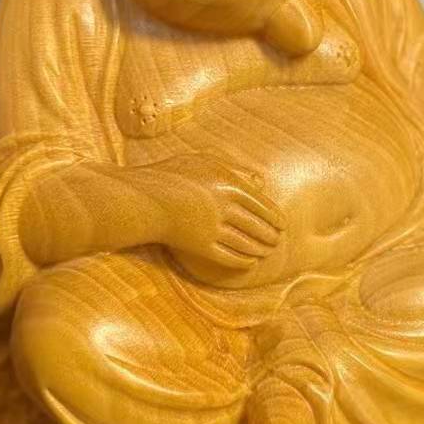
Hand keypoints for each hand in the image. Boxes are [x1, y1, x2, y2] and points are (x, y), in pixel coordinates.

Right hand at [140, 155, 285, 272]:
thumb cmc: (171, 176)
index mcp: (228, 184)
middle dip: (271, 236)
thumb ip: (234, 168)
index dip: (276, 217)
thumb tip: (260, 180)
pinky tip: (249, 261)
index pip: (263, 205)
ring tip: (267, 251)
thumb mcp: (203, 161)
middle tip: (277, 241)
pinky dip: (243, 261)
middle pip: (258, 226)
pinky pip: (229, 257)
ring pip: (246, 243)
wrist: (142, 199)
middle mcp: (224, 207)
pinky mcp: (201, 247)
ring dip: (260, 249)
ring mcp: (212, 229)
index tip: (282, 225)